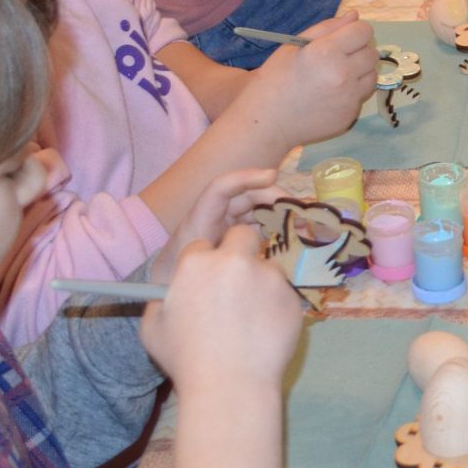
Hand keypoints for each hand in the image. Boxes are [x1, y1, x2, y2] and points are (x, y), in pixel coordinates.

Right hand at [140, 223, 304, 390]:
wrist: (230, 387)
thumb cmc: (186, 360)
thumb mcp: (154, 328)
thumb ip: (161, 300)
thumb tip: (169, 292)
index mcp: (197, 263)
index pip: (201, 246)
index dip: (202, 263)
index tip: (204, 281)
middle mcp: (235, 261)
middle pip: (242, 235)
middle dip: (238, 250)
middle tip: (235, 280)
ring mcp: (269, 277)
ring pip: (267, 266)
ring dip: (260, 282)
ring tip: (249, 318)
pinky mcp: (292, 297)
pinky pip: (284, 293)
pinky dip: (276, 306)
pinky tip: (263, 332)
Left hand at [154, 166, 290, 270]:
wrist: (164, 291)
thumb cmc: (175, 277)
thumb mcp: (197, 268)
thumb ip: (224, 258)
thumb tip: (259, 247)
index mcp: (201, 218)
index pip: (221, 188)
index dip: (246, 177)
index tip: (273, 176)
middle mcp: (216, 216)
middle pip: (247, 196)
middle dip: (274, 197)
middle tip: (299, 209)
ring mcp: (227, 225)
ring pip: (256, 209)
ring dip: (279, 212)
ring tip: (303, 222)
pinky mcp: (237, 237)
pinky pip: (259, 225)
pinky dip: (275, 226)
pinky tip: (291, 234)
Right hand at [242, 11, 376, 144]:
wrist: (267, 121)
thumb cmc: (275, 78)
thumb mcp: (294, 45)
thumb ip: (327, 28)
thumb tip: (355, 15)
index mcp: (327, 52)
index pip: (364, 31)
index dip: (355, 31)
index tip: (344, 38)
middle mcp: (343, 74)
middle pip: (371, 53)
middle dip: (358, 51)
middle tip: (337, 58)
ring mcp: (349, 97)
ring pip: (372, 75)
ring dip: (360, 72)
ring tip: (335, 76)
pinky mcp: (350, 115)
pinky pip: (362, 96)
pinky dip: (352, 92)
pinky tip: (331, 95)